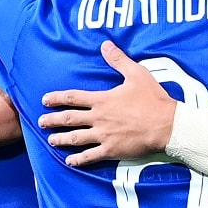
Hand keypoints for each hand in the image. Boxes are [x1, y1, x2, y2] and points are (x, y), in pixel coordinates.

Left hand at [38, 40, 175, 165]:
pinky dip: (79, 159)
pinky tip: (69, 161)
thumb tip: (105, 45)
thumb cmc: (153, 99)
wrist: (166, 124)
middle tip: (40, 122)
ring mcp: (104, 135)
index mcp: (102, 99)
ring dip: (61, 139)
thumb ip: (118, 60)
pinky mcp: (112, 150)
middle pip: (70, 119)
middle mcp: (99, 118)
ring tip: (51, 140)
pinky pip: (91, 156)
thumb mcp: (136, 74)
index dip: (57, 98)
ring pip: (76, 138)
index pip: (73, 97)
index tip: (45, 100)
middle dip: (53, 120)